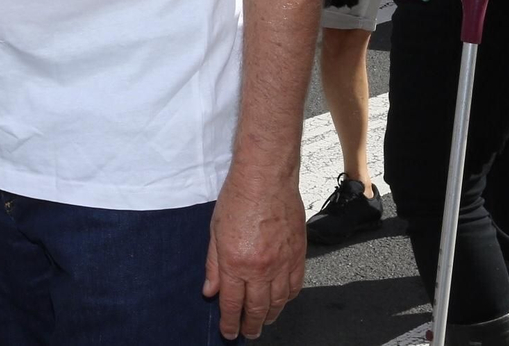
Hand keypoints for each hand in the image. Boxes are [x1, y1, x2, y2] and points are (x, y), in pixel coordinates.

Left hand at [203, 171, 306, 339]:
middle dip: (251, 325)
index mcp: (236, 263)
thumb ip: (213, 265)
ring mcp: (282, 263)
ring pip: (279, 302)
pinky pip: (295, 286)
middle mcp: (261, 268)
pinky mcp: (298, 255)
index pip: (232, 303)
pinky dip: (288, 299)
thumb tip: (210, 290)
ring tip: (264, 322)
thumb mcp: (215, 232)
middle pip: (258, 308)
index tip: (229, 332)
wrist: (266, 179)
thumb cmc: (238, 199)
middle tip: (248, 333)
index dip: (230, 322)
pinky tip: (282, 302)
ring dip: (271, 316)